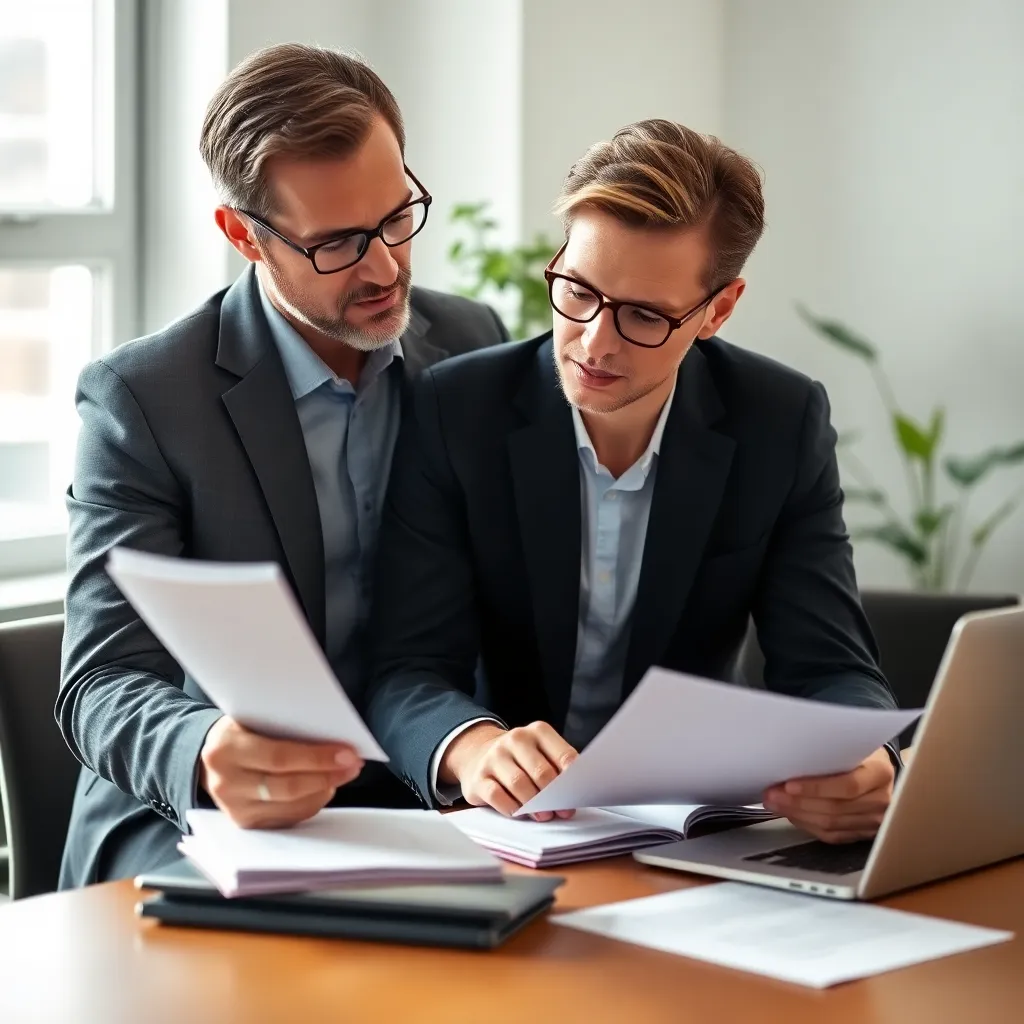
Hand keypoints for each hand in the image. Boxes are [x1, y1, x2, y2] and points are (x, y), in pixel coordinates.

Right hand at [198, 716, 363, 828]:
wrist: (207, 758)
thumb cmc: (240, 731)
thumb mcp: (252, 718)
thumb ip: (283, 726)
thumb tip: (331, 735)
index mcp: (226, 748)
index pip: (279, 756)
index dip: (317, 757)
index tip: (348, 752)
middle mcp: (226, 783)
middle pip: (287, 786)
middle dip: (326, 775)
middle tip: (353, 764)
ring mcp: (235, 809)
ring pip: (291, 805)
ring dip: (324, 789)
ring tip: (344, 773)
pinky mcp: (246, 824)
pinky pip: (288, 818)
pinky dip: (312, 803)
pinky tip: (325, 787)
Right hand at [440, 721, 578, 821]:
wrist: (478, 753)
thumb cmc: (520, 759)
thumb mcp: (541, 752)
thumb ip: (558, 767)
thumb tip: (576, 792)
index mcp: (538, 731)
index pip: (563, 755)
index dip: (572, 781)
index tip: (575, 796)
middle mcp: (515, 739)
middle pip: (541, 772)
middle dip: (553, 796)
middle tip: (561, 811)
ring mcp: (494, 756)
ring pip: (519, 784)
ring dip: (534, 805)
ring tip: (543, 816)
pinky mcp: (479, 776)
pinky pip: (497, 796)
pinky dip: (511, 808)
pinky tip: (518, 812)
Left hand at [763, 746, 894, 843]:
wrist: (879, 769)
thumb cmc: (859, 752)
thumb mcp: (850, 743)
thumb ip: (830, 751)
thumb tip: (789, 759)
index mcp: (880, 772)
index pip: (848, 785)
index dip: (816, 787)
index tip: (788, 785)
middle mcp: (882, 799)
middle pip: (836, 808)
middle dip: (798, 803)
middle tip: (771, 795)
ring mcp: (876, 820)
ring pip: (831, 825)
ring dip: (798, 815)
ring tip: (775, 804)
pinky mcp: (864, 834)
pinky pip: (832, 836)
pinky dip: (808, 826)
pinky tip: (792, 815)